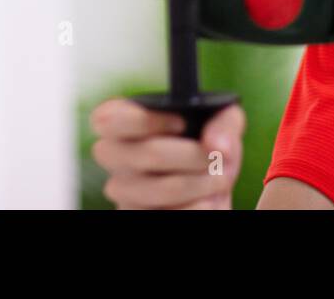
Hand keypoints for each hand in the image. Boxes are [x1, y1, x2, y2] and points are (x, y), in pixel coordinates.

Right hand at [90, 98, 244, 208]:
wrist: (209, 189)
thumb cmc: (206, 148)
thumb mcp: (220, 123)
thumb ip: (224, 123)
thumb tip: (218, 146)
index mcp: (121, 122)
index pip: (109, 119)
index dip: (147, 120)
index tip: (182, 123)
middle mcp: (113, 156)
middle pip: (147, 153)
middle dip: (193, 155)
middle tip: (216, 158)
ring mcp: (121, 191)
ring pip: (162, 189)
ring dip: (202, 183)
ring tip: (219, 179)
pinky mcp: (133, 214)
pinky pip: (167, 214)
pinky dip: (197, 206)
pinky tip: (206, 200)